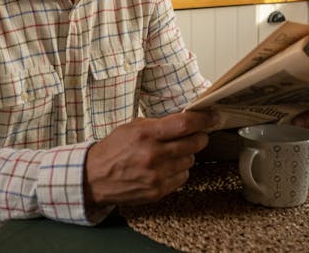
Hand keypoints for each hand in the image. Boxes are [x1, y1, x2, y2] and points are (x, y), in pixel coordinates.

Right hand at [84, 110, 218, 205]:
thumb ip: (158, 124)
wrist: (94, 177)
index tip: (214, 116)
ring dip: (186, 155)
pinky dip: (179, 171)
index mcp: (146, 134)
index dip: (204, 119)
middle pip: (194, 143)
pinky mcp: (158, 191)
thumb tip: (185, 120)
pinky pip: (183, 177)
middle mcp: (153, 155)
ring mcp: (157, 175)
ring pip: (190, 161)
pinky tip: (166, 167)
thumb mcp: (132, 127)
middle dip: (199, 137)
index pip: (185, 124)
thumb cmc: (113, 149)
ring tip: (171, 153)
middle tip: (196, 135)